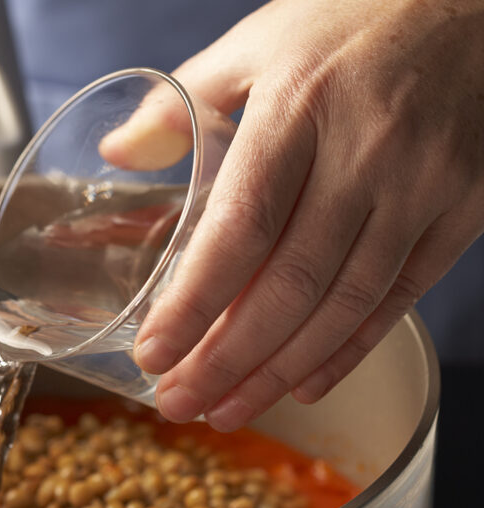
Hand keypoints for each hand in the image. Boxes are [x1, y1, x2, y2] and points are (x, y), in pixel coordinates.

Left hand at [125, 0, 483, 429]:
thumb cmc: (354, 17)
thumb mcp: (256, 42)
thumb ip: (179, 102)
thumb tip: (116, 154)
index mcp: (299, 109)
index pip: (239, 231)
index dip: (194, 304)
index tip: (153, 354)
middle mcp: (365, 154)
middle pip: (289, 287)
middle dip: (226, 360)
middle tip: (179, 402)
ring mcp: (423, 186)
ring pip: (343, 306)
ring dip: (278, 372)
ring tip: (227, 410)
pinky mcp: (463, 209)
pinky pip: (399, 298)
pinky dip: (348, 350)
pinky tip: (303, 385)